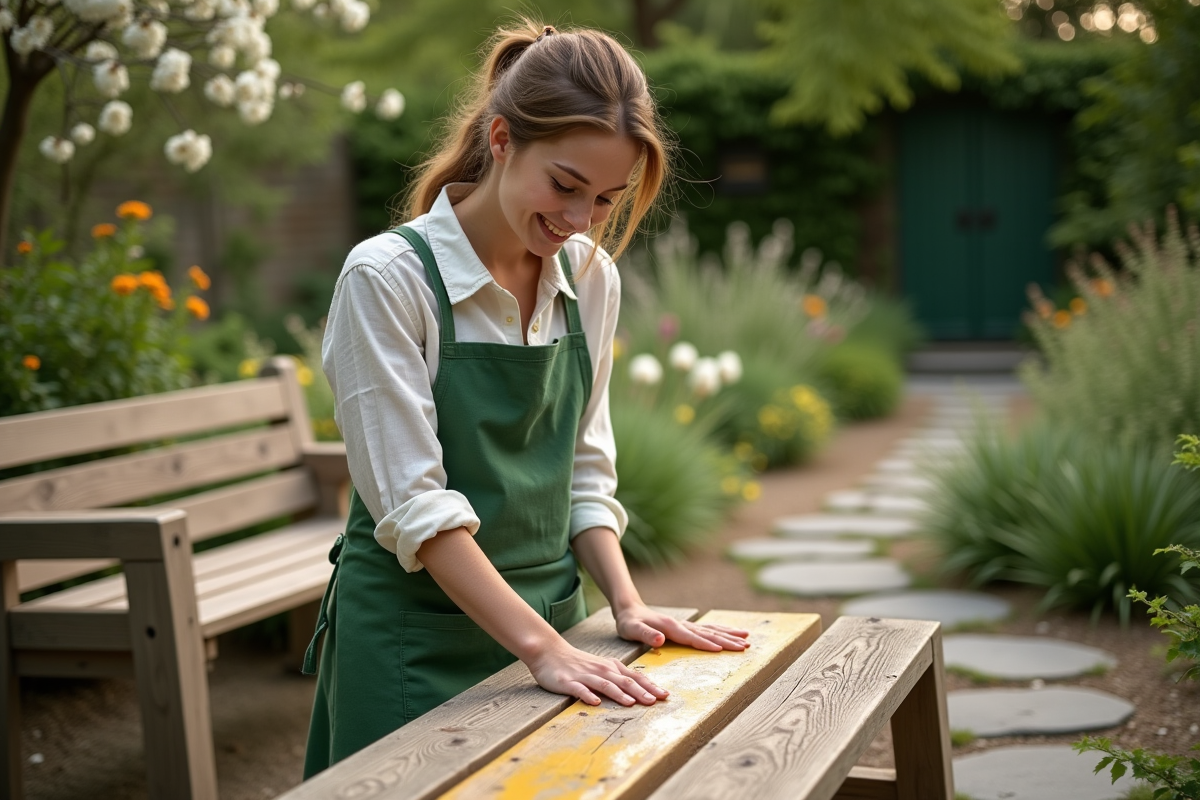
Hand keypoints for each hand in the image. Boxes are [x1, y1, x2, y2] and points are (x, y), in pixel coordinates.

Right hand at [525, 637, 668, 706]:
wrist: (550, 652)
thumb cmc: (579, 663)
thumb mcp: (603, 667)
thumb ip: (619, 678)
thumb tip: (642, 691)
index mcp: (611, 667)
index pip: (635, 677)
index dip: (650, 686)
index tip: (665, 696)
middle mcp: (602, 670)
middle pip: (624, 681)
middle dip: (640, 692)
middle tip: (654, 702)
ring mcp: (585, 676)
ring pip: (605, 684)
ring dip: (619, 694)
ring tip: (631, 703)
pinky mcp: (568, 682)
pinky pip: (579, 689)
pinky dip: (588, 695)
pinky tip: (594, 702)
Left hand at [615, 604, 750, 651]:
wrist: (630, 610)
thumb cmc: (629, 623)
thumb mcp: (632, 630)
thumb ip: (646, 635)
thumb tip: (661, 639)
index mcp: (671, 628)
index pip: (692, 638)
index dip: (706, 644)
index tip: (722, 649)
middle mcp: (682, 625)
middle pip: (708, 634)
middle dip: (727, 640)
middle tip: (745, 646)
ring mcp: (685, 625)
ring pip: (711, 630)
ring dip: (729, 634)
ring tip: (747, 638)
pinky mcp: (686, 627)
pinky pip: (708, 629)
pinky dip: (722, 631)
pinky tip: (733, 633)